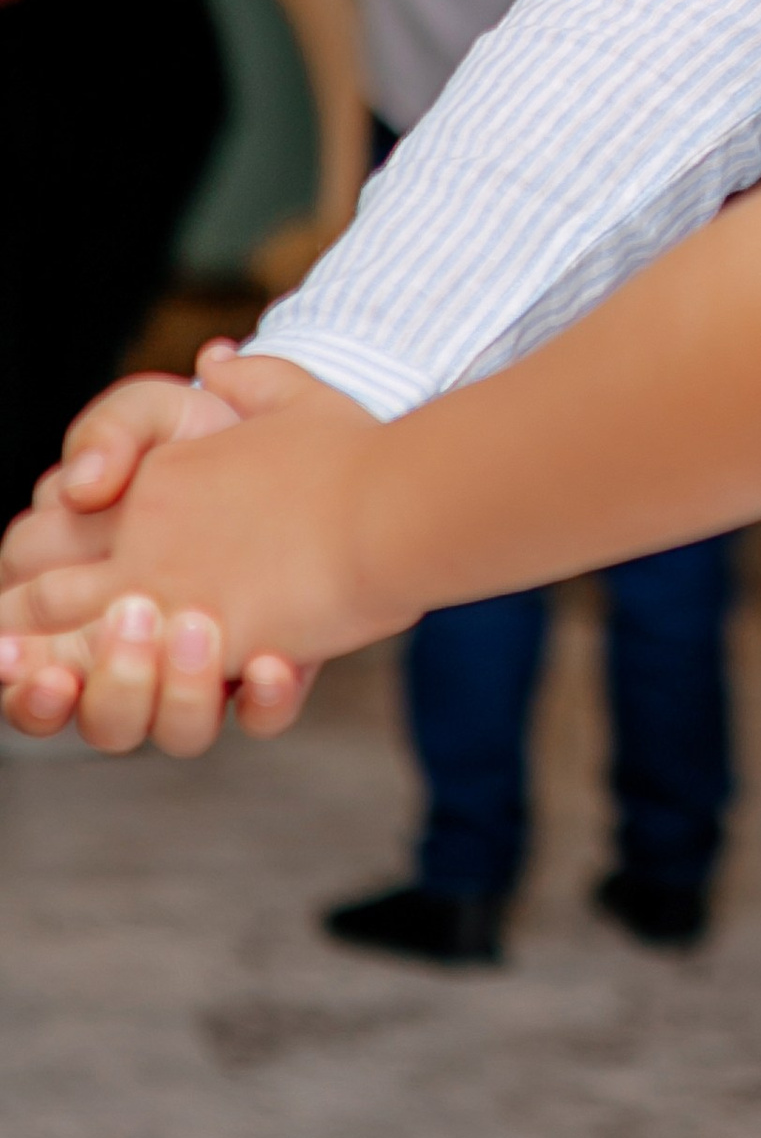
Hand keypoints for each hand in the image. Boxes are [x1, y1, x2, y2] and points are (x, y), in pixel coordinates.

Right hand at [0, 351, 337, 750]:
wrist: (349, 457)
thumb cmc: (235, 436)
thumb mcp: (169, 411)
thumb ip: (112, 427)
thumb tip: (79, 483)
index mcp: (91, 582)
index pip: (21, 634)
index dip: (9, 654)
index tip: (8, 648)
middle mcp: (142, 637)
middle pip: (74, 703)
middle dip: (63, 698)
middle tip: (76, 668)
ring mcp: (206, 661)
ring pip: (161, 726)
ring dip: (168, 692)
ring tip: (195, 630)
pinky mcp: (273, 668)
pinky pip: (258, 714)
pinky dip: (262, 698)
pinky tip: (272, 663)